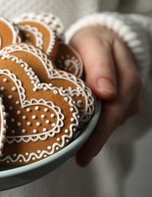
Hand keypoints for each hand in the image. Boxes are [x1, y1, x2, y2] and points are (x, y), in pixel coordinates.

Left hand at [70, 26, 141, 166]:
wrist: (102, 37)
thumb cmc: (94, 40)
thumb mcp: (94, 44)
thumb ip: (100, 66)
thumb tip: (107, 92)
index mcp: (127, 82)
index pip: (111, 115)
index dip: (96, 137)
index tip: (81, 156)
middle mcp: (130, 96)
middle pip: (109, 125)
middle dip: (91, 143)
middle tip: (69, 159)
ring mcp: (125, 101)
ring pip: (107, 124)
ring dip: (89, 135)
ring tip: (66, 145)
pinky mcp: (117, 104)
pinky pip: (104, 119)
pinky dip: (90, 124)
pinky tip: (75, 129)